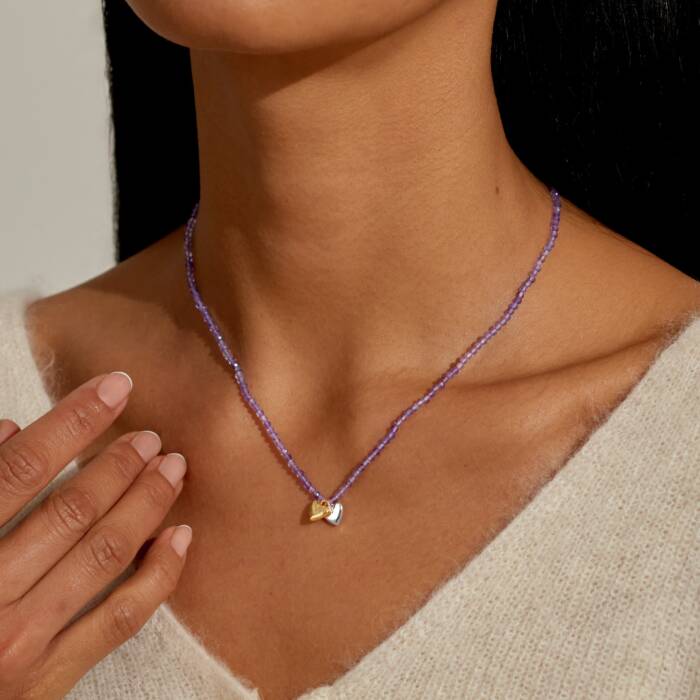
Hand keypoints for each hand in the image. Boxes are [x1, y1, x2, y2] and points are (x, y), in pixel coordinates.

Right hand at [0, 371, 190, 698]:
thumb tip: (9, 429)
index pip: (21, 469)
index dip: (72, 421)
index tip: (114, 387)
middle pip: (72, 510)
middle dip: (119, 464)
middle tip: (151, 437)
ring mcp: (23, 642)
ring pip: (104, 554)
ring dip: (146, 503)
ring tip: (172, 468)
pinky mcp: (50, 679)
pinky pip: (120, 618)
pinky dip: (158, 573)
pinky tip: (180, 536)